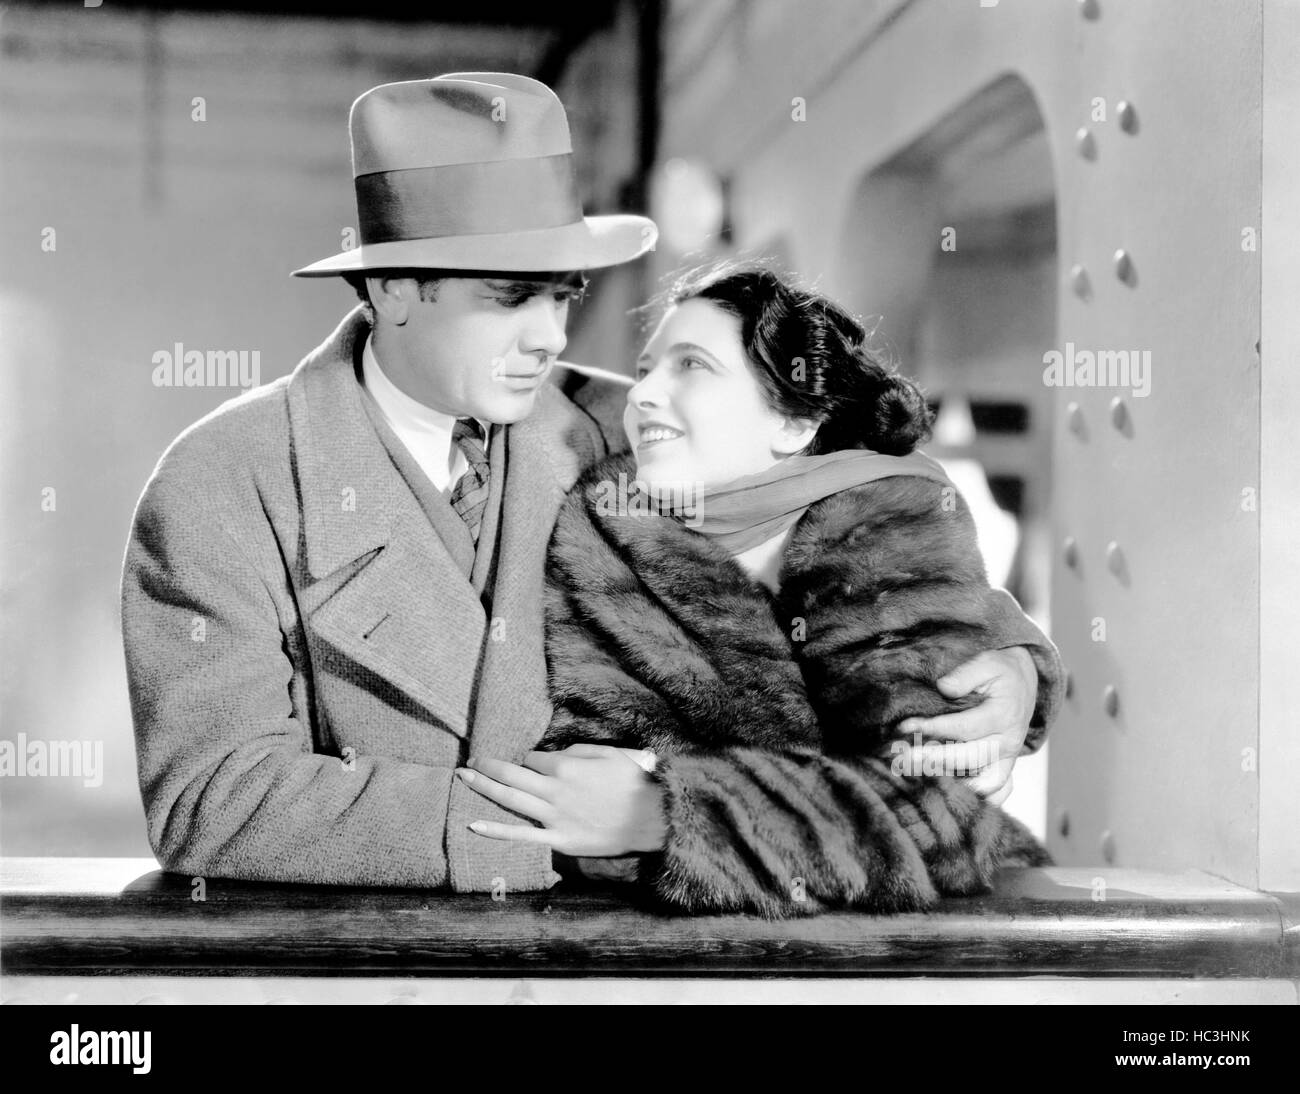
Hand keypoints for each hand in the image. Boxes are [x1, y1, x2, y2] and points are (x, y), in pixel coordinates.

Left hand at [456, 744, 667, 856]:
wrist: (655, 819)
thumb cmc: (635, 782)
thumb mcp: (610, 753)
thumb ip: (577, 751)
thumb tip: (553, 757)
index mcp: (567, 767)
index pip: (533, 759)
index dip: (529, 759)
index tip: (531, 763)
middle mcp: (555, 791)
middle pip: (512, 775)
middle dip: (488, 766)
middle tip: (470, 760)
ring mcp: (555, 818)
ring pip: (510, 800)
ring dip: (483, 787)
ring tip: (463, 777)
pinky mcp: (560, 840)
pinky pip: (522, 835)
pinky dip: (496, 830)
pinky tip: (474, 823)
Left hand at [895, 647, 1036, 804]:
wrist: (1024, 682)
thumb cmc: (1000, 672)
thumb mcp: (987, 662)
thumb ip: (966, 674)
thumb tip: (944, 687)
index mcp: (1004, 715)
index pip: (963, 728)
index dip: (932, 728)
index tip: (904, 727)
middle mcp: (1008, 742)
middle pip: (969, 759)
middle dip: (932, 759)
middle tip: (902, 758)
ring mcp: (1007, 759)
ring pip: (986, 785)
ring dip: (954, 784)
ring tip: (918, 777)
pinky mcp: (1004, 768)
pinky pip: (997, 793)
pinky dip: (977, 799)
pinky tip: (946, 795)